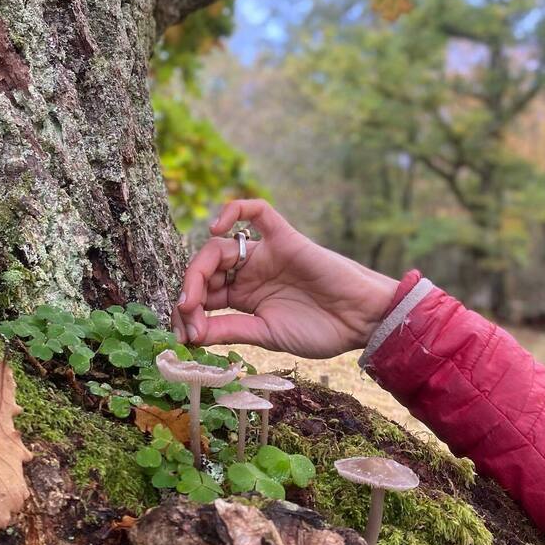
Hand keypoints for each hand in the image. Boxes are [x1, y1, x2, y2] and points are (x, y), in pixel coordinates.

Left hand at [172, 199, 398, 358]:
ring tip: (193, 295)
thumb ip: (229, 330)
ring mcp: (266, 253)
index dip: (188, 311)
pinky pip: (258, 211)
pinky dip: (235, 209)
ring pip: (220, 245)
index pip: (204, 295)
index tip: (183, 334)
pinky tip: (216, 227)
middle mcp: (249, 272)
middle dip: (190, 290)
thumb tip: (189, 335)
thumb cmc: (319, 330)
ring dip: (199, 267)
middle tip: (184, 314)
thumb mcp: (265, 335)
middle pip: (206, 269)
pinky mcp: (284, 238)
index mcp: (244, 296)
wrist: (361, 321)